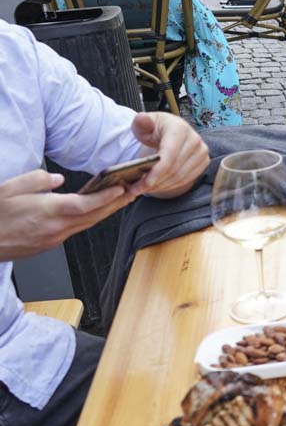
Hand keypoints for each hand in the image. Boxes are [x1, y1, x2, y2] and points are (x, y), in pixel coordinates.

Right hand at [0, 170, 129, 260]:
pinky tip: (93, 212)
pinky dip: (88, 220)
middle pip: (93, 216)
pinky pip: (74, 231)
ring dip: (105, 212)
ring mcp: (52, 240)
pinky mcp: (47, 246)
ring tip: (121, 199)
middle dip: (116, 204)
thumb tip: (57, 179)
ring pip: (86, 225)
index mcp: (46, 211)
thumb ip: (36, 180)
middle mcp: (54, 228)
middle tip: (134, 191)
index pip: (86, 204)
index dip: (108, 196)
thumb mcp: (9, 188)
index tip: (123, 187)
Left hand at [129, 113, 209, 198]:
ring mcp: (201, 151)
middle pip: (175, 168)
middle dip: (155, 181)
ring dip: (162, 186)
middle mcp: (194, 139)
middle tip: (137, 190)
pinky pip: (187, 179)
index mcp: (179, 128)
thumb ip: (141, 122)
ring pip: (181, 176)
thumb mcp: (143, 124)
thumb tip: (142, 119)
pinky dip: (171, 185)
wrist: (170, 132)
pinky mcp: (203, 162)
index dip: (158, 171)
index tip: (145, 183)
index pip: (169, 154)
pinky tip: (158, 186)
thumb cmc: (155, 129)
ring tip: (144, 189)